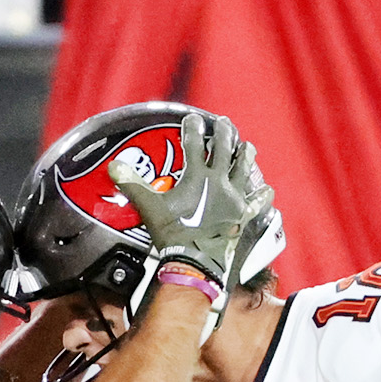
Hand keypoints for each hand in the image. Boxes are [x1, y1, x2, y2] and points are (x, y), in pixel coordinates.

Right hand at [116, 111, 271, 291]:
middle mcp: (219, 182)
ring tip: (246, 146)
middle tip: (224, 123)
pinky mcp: (242, 216)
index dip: (192, 127)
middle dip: (224, 132)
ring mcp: (234, 199)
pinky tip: (267, 190)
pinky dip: (261, 196)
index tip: (192, 119)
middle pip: (225, 148)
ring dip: (245, 155)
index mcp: (198, 176)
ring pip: (244, 169)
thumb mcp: (149, 208)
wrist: (195, 262)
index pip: (194, 143)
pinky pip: (256, 204)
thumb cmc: (173, 235)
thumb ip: (132, 185)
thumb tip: (113, 167)